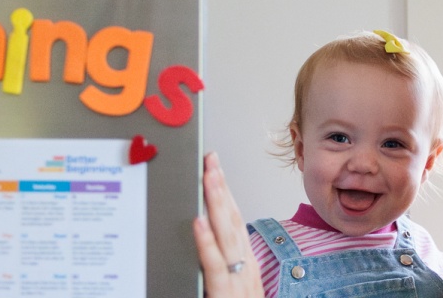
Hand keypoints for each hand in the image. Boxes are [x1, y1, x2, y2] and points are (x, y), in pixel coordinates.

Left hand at [193, 152, 263, 296]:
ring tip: (207, 177)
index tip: (215, 169)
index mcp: (244, 268)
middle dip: (221, 187)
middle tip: (211, 159)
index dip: (225, 193)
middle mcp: (244, 271)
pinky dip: (206, 243)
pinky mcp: (225, 296)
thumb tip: (204, 243)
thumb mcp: (230, 291)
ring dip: (216, 204)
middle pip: (233, 221)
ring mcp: (238, 283)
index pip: (234, 222)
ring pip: (227, 237)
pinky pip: (214, 267)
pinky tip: (197, 222)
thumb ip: (221, 271)